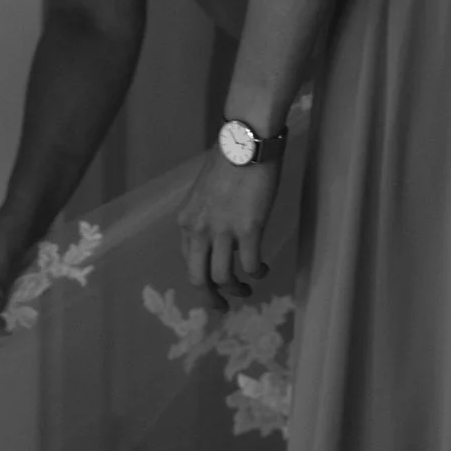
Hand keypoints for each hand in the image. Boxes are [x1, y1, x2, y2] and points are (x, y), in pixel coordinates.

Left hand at [177, 155, 278, 311]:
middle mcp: (198, 229)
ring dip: (237, 290)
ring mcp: (222, 230)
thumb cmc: (228, 162)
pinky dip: (257, 273)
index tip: (212, 288)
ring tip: (248, 290)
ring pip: (223, 278)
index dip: (200, 281)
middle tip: (223, 307)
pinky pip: (250, 266)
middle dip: (211, 299)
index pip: (188, 262)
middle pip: (198, 279)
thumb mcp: (205, 194)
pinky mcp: (248, 229)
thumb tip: (219, 239)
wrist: (245, 143)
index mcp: (186, 221)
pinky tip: (263, 269)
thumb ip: (207, 219)